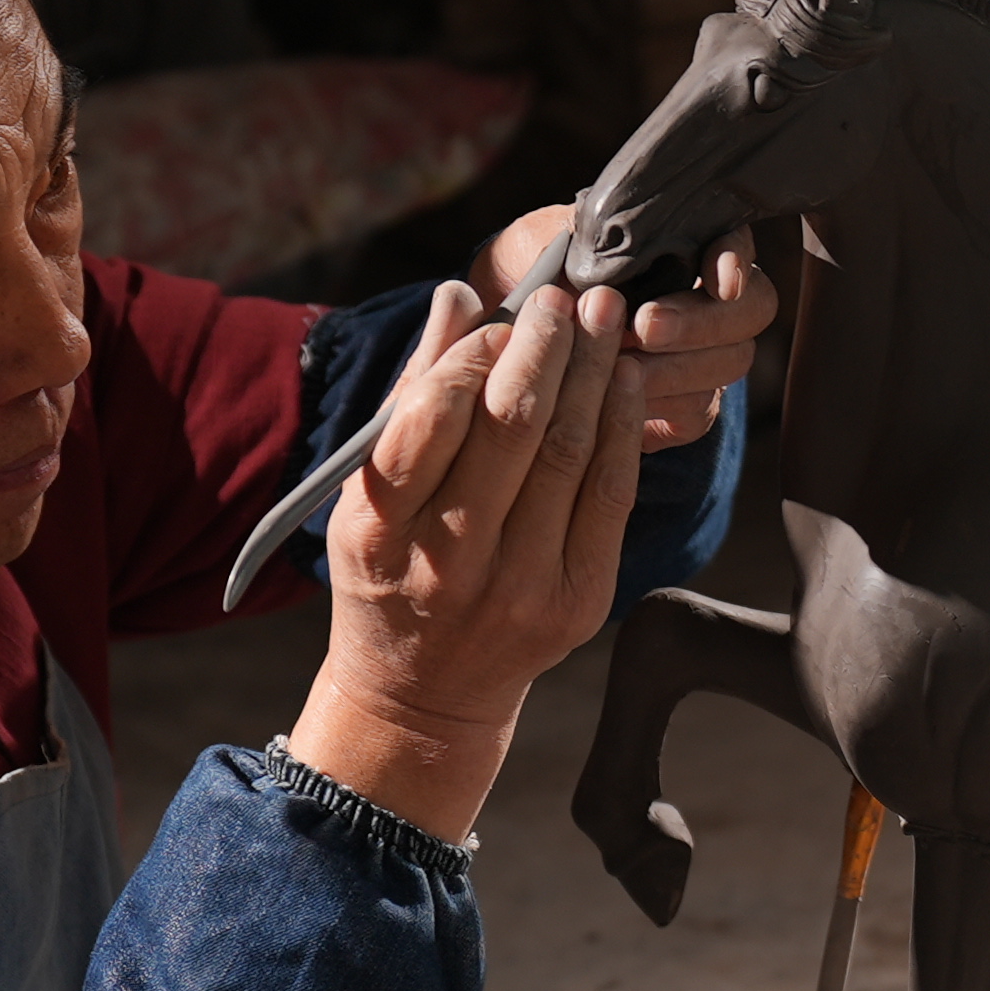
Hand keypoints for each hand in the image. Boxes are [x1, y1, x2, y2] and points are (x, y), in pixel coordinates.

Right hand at [286, 277, 650, 842]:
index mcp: (378, 531)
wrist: (424, 693)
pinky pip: (610, 495)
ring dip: (592, 372)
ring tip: (602, 316)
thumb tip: (458, 297)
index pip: (432, 418)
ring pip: (568, 453)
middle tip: (565, 297)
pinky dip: (620, 428)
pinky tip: (623, 381)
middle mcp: (450, 562)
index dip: (475, 353)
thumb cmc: (388, 573)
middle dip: (546, 346)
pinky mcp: (577, 602)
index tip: (501, 317)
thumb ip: (410, 395)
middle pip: (513, 427)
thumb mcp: (366, 494)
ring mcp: (520, 587)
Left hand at [472, 207, 778, 450]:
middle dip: (700, 321)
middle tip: (645, 326)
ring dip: (675, 367)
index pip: (736, 243)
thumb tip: (611, 264)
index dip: (734, 261)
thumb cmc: (537, 275)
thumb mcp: (545, 241)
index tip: (717, 280)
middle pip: (751, 310)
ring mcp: (707, 354)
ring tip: (619, 367)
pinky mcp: (688, 406)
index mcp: (687, 241)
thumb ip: (583, 242)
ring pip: (728, 364)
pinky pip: (698, 411)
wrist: (515, 338)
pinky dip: (660, 406)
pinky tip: (618, 400)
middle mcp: (710, 298)